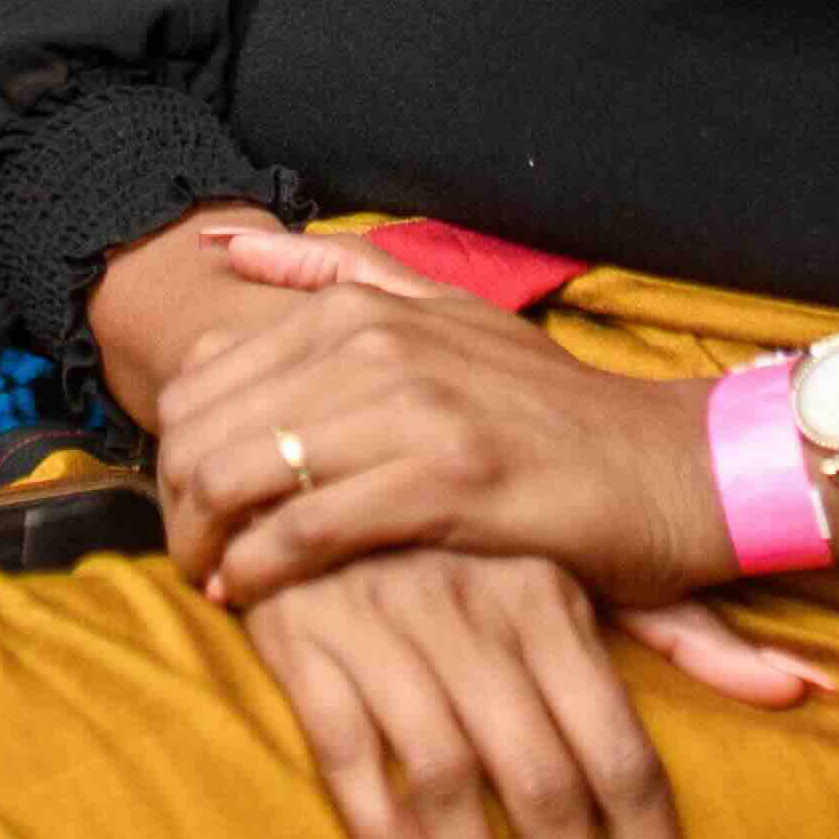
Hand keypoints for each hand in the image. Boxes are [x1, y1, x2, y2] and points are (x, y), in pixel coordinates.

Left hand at [159, 250, 724, 615]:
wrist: (664, 468)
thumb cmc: (546, 408)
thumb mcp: (449, 313)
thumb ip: (343, 273)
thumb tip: (232, 246)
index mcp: (367, 307)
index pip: (211, 369)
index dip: (175, 440)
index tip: (182, 494)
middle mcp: (380, 344)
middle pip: (212, 424)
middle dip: (174, 499)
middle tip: (182, 550)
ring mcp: (413, 410)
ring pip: (247, 473)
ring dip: (205, 540)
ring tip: (208, 576)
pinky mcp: (444, 484)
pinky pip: (308, 530)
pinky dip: (261, 568)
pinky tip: (251, 592)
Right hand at [242, 543, 816, 838]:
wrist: (317, 424)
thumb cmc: (467, 516)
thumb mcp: (579, 557)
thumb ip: (683, 631)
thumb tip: (802, 689)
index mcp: (555, 603)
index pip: (629, 765)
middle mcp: (481, 621)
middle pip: (550, 795)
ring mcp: (391, 631)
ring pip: (452, 790)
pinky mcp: (306, 641)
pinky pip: (349, 755)